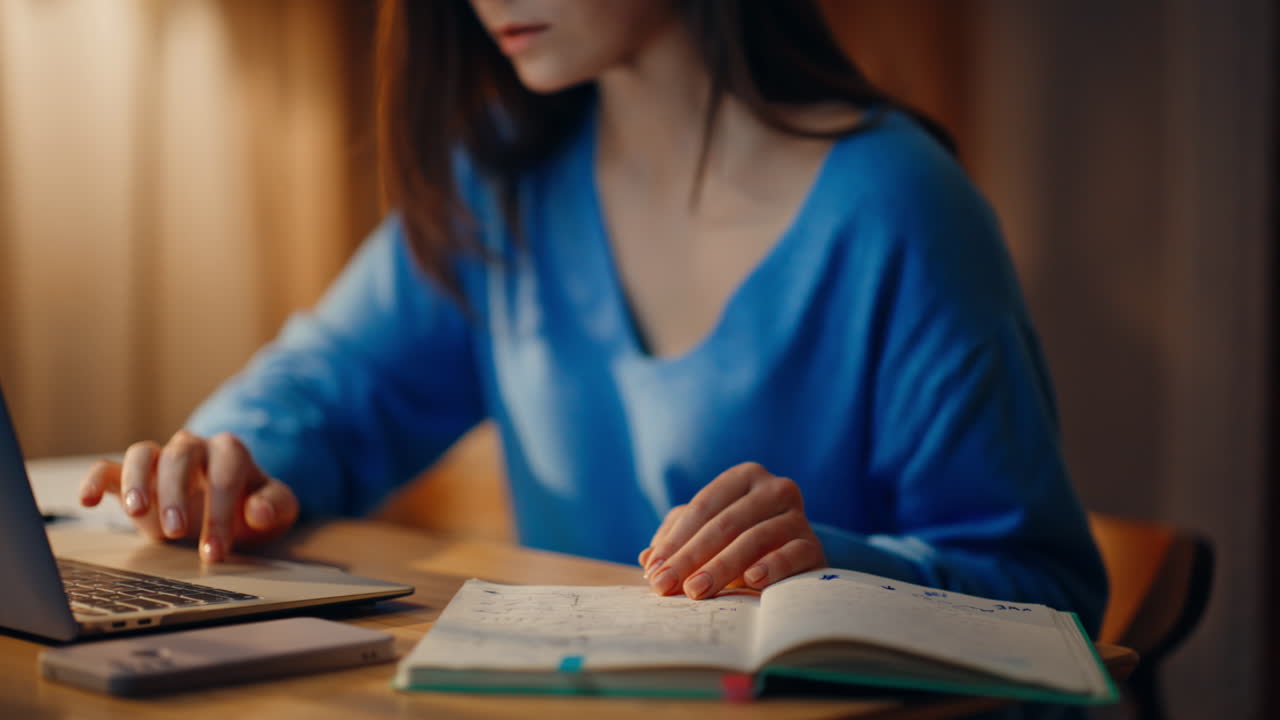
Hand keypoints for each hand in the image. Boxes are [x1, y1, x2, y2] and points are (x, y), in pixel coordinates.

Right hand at [79, 431, 298, 561]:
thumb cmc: (254, 509)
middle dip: (178, 494)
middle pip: (180, 456)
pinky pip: (107, 468)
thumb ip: (275, 506)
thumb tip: (257, 511)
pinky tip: (87, 500)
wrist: (234, 511)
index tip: (215, 550)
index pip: (225, 472)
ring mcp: (160, 460)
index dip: (220, 510)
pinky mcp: (131, 477)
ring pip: (142, 454)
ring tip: (137, 512)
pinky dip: (94, 480)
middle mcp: (193, 448)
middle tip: (178, 532)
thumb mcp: (277, 511)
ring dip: (137, 481)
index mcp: (230, 452)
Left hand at [638, 462, 825, 599]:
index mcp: (745, 477)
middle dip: (691, 557)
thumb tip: (648, 560)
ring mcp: (798, 516)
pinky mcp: (814, 546)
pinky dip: (772, 565)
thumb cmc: (738, 543)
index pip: (704, 507)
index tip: (653, 571)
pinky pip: (793, 554)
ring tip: (696, 590)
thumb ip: (676, 540)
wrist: (793, 560)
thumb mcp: (704, 535)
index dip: (675, 540)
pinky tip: (752, 580)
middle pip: (725, 523)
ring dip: (722, 566)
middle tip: (665, 586)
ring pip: (755, 538)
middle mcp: (775, 489)